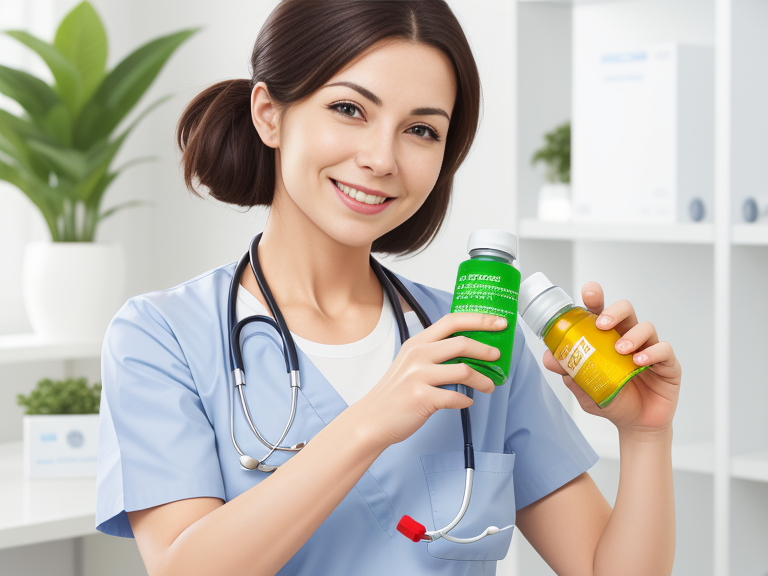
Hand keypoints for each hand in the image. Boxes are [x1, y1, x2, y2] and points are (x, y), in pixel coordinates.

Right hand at [353, 312, 505, 448]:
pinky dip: (466, 400)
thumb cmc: (396, 392)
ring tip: (489, 386)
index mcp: (417, 342)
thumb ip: (435, 354)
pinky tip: (466, 401)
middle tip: (497, 358)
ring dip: (483, 379)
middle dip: (486, 350)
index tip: (498, 322)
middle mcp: (417, 354)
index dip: (479, 319)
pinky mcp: (421, 397)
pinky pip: (455, 397)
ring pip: (464, 370)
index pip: (452, 321)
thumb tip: (471, 352)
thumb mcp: (411, 363)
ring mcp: (418, 375)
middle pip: (462, 343)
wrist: (373, 419)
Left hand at [542, 281, 681, 436]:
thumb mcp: (584, 386)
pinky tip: (639, 361)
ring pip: (645, 327)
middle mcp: (628, 338)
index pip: (601, 313)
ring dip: (631, 336)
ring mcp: (649, 349)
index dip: (596, 299)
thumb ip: (568, 370)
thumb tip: (548, 357)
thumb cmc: (612, 400)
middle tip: (601, 324)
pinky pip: (664, 349)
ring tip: (620, 351)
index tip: (589, 292)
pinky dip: (651, 353)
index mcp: (606, 339)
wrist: (635, 426)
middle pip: (626, 311)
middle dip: (614, 311)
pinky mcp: (667, 364)